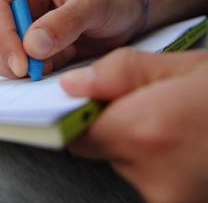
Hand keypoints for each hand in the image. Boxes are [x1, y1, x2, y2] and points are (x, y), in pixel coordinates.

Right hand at [0, 0, 144, 78]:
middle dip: (5, 57)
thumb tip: (31, 46)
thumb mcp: (94, 5)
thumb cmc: (111, 1)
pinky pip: (10, 67)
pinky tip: (52, 67)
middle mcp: (18, 9)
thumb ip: (65, 22)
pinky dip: (24, 75)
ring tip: (49, 65)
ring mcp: (20, 31)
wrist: (125, 17)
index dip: (2, 37)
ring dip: (12, 67)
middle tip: (34, 71)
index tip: (22, 64)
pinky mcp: (28, 52)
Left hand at [61, 49, 207, 202]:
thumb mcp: (177, 67)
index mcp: (147, 134)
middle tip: (145, 103)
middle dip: (113, 125)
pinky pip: (152, 179)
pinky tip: (184, 140)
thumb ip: (116, 74)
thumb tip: (72, 85)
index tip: (82, 103)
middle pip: (103, 150)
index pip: (77, 135)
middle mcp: (155, 179)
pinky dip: (158, 159)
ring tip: (174, 121)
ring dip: (139, 142)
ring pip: (128, 164)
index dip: (76, 116)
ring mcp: (173, 202)